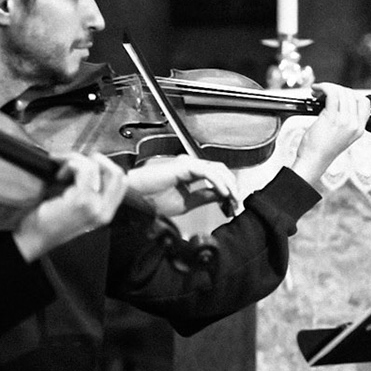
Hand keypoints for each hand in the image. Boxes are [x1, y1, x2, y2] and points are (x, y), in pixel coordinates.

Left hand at [14, 152, 128, 259]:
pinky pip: (83, 170)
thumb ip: (90, 193)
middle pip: (117, 173)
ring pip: (97, 168)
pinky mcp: (81, 200)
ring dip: (77, 161)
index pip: (122, 182)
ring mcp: (94, 206)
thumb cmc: (48, 225)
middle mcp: (104, 210)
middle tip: (78, 160)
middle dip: (98, 160)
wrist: (34, 240)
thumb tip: (92, 169)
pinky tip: (59, 175)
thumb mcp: (77, 210)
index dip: (109, 166)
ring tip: (62, 172)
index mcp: (105, 212)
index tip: (92, 162)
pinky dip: (71, 164)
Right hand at [126, 154, 243, 217]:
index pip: (217, 177)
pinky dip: (218, 182)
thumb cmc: (150, 200)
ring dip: (229, 185)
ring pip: (217, 169)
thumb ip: (203, 197)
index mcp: (190, 174)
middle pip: (221, 171)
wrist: (133, 198)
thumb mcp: (185, 203)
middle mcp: (191, 166)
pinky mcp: (183, 165)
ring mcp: (187, 164)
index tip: (234, 205)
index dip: (229, 189)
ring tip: (234, 199)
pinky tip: (223, 193)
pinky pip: (207, 171)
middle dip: (233, 187)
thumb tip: (222, 196)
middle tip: (238, 203)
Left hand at [291, 83, 369, 187]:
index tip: (339, 94)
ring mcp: (345, 121)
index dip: (351, 94)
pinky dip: (323, 87)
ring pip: (342, 92)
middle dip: (336, 88)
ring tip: (317, 91)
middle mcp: (355, 124)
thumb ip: (345, 120)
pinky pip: (331, 94)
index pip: (364, 102)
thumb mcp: (341, 136)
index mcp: (359, 128)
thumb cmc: (321, 149)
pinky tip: (316, 89)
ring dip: (328, 86)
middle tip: (323, 92)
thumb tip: (338, 101)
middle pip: (352, 94)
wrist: (313, 161)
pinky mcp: (332, 118)